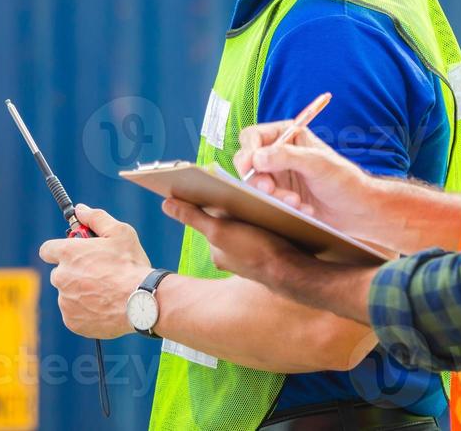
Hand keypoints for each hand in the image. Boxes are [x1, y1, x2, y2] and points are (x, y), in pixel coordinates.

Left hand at [38, 205, 151, 338]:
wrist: (141, 302)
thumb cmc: (130, 265)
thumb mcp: (119, 232)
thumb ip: (96, 217)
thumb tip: (81, 209)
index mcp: (68, 254)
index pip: (47, 250)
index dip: (59, 250)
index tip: (72, 252)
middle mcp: (61, 277)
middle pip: (60, 273)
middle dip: (74, 272)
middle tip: (98, 272)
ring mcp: (65, 301)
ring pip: (68, 294)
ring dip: (80, 292)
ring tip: (106, 291)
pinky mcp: (72, 321)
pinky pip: (73, 314)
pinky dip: (85, 311)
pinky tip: (104, 306)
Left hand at [161, 198, 310, 290]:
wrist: (295, 273)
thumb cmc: (256, 251)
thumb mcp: (220, 230)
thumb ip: (192, 217)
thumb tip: (165, 204)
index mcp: (218, 250)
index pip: (212, 217)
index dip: (218, 200)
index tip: (228, 187)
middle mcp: (232, 256)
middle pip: (232, 220)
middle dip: (242, 206)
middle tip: (256, 191)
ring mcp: (252, 256)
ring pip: (251, 225)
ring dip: (259, 212)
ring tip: (269, 202)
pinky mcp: (271, 254)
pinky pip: (267, 233)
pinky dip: (271, 223)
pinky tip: (281, 214)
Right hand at [233, 121, 373, 235]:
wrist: (357, 211)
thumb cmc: (344, 181)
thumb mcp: (318, 163)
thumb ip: (287, 157)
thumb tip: (256, 158)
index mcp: (288, 135)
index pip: (253, 137)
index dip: (247, 151)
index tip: (249, 167)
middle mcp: (279, 154)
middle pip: (248, 162)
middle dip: (258, 178)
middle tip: (269, 190)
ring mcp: (278, 176)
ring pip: (256, 185)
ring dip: (273, 196)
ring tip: (296, 203)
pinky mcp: (279, 196)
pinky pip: (266, 202)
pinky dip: (281, 207)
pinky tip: (303, 210)